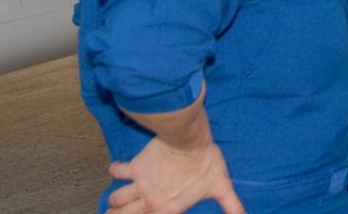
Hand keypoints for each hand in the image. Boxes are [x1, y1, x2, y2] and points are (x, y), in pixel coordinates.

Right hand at [106, 134, 243, 213]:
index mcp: (169, 209)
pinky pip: (118, 171)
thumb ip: (233, 206)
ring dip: (115, 200)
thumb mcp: (222, 187)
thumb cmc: (206, 162)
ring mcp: (141, 185)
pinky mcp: (136, 167)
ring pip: (118, 198)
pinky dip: (115, 170)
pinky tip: (116, 169)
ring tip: (114, 200)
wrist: (190, 140)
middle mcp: (151, 201)